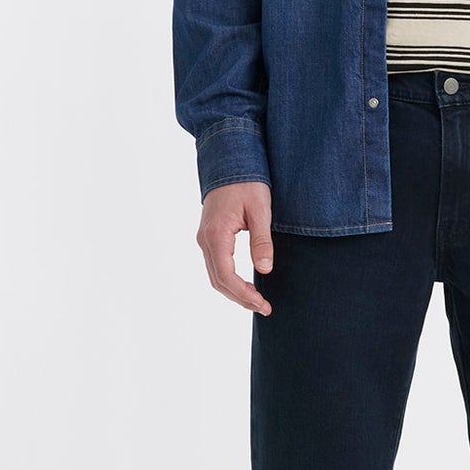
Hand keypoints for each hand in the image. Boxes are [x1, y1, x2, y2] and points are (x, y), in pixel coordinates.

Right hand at [197, 180, 274, 314]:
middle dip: (240, 298)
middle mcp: (205, 240)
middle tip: (264, 308)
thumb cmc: (247, 183)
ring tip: (256, 301)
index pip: (226, 276)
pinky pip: (215, 266)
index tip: (263, 304)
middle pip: (218, 281)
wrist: (229, 161)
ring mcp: (204, 239)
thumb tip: (265, 270)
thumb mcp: (260, 210)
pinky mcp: (209, 237)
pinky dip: (229, 280)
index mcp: (216, 235)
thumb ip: (261, 240)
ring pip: (215, 275)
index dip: (244, 295)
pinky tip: (245, 285)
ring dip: (234, 292)